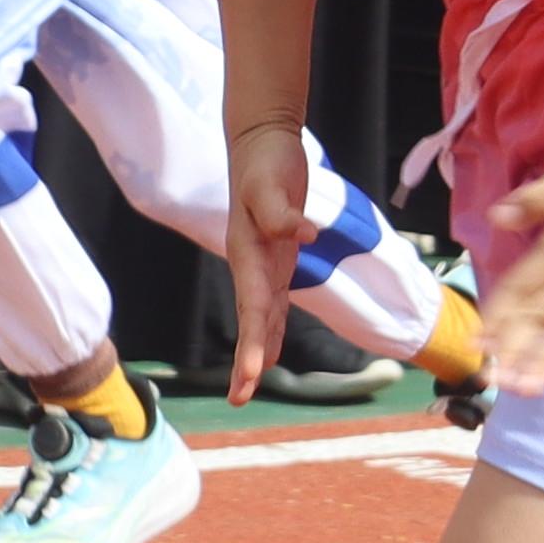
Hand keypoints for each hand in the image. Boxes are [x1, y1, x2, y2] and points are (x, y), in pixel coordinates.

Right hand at [220, 117, 318, 400]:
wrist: (260, 143)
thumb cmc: (266, 162)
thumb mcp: (273, 185)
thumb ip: (285, 213)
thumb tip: (303, 236)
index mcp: (248, 254)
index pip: (253, 308)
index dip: (254, 342)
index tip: (253, 375)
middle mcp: (251, 265)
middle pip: (251, 322)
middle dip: (246, 360)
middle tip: (239, 399)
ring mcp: (262, 264)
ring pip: (260, 317)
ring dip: (257, 351)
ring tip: (249, 386)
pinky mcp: (274, 258)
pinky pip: (272, 303)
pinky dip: (273, 328)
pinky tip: (274, 350)